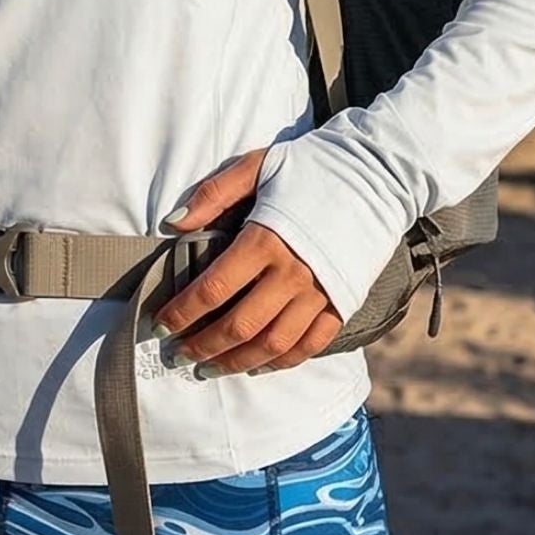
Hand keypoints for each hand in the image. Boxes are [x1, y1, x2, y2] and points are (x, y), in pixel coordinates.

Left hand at [150, 148, 342, 375]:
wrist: (374, 174)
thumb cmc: (309, 167)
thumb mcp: (257, 165)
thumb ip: (214, 193)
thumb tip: (173, 223)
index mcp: (265, 240)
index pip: (214, 289)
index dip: (183, 313)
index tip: (160, 327)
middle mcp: (292, 274)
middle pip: (239, 326)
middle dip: (203, 346)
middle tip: (178, 356)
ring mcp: (320, 293)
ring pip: (272, 345)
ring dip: (236, 362)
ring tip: (210, 369)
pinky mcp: (342, 304)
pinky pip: (309, 345)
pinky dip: (281, 362)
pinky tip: (258, 365)